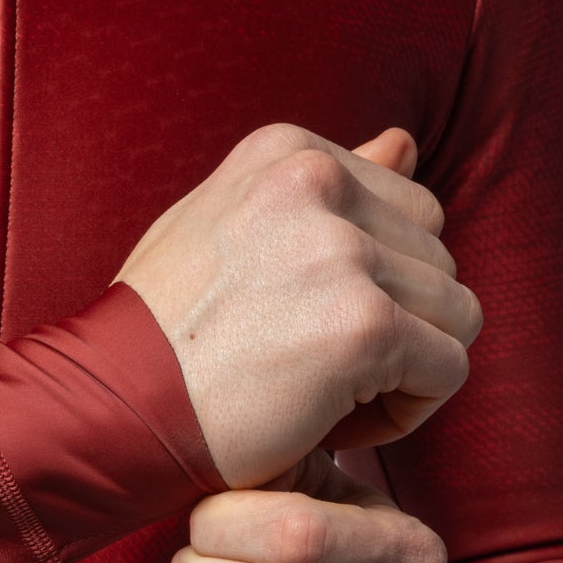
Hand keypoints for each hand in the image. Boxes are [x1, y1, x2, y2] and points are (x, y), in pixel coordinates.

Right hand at [107, 122, 482, 490]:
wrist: (107, 409)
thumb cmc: (159, 335)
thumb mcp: (225, 231)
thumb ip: (319, 189)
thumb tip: (405, 142)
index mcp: (286, 155)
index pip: (406, 209)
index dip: (367, 284)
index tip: (295, 324)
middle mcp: (317, 183)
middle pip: (438, 258)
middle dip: (392, 323)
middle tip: (305, 367)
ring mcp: (343, 250)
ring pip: (455, 314)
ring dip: (400, 370)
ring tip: (316, 393)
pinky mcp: (365, 323)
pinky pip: (448, 370)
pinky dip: (404, 412)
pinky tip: (329, 420)